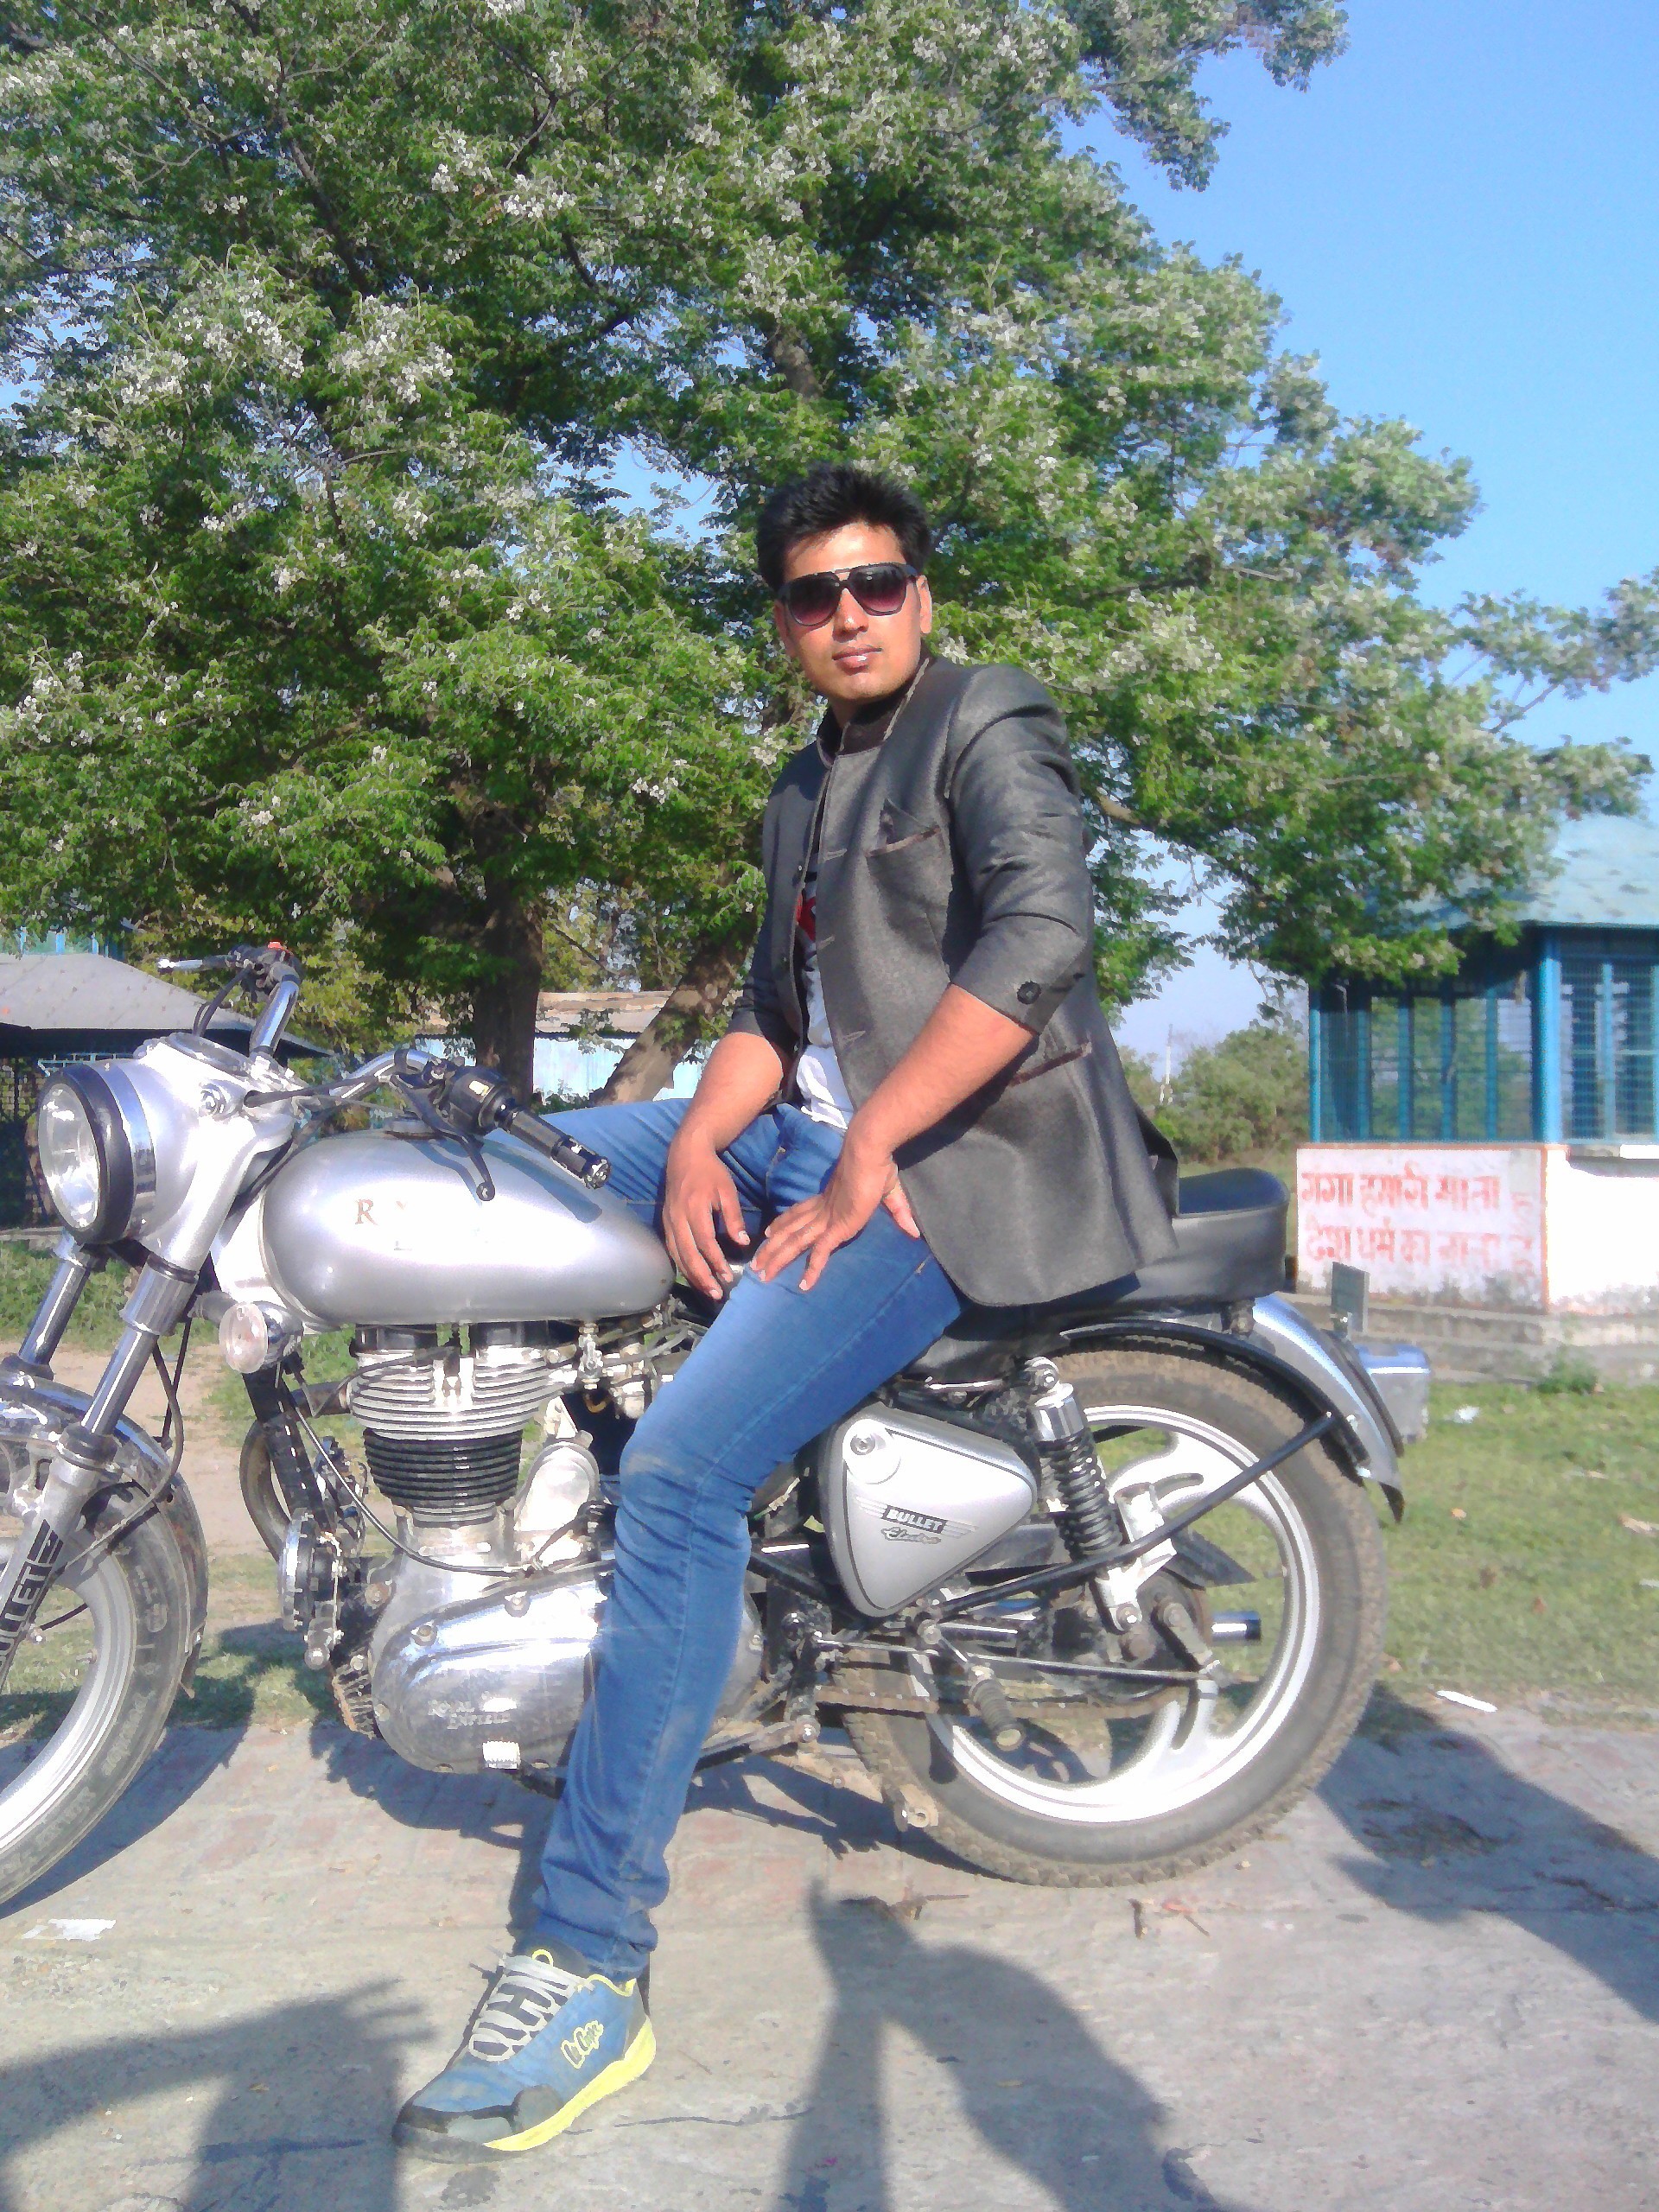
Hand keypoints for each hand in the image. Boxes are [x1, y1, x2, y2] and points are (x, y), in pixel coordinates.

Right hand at [662, 1132, 749, 1299]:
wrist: (685, 1155)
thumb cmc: (711, 1172)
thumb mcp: (727, 1190)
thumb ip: (734, 1217)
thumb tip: (743, 1242)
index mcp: (694, 1208)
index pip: (705, 1242)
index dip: (716, 1261)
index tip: (728, 1276)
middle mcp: (677, 1218)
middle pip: (687, 1254)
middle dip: (702, 1276)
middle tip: (716, 1293)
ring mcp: (668, 1220)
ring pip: (677, 1254)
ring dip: (690, 1274)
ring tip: (705, 1290)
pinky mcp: (665, 1222)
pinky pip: (671, 1248)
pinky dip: (681, 1263)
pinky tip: (691, 1274)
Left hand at [752, 1134, 920, 1292]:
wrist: (869, 1152)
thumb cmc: (877, 1166)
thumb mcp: (890, 1192)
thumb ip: (900, 1213)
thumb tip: (915, 1231)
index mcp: (828, 1200)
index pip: (799, 1213)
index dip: (783, 1223)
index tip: (768, 1233)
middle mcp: (821, 1211)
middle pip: (790, 1231)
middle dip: (771, 1248)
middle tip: (755, 1264)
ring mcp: (827, 1219)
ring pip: (795, 1243)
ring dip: (777, 1259)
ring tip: (761, 1274)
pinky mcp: (837, 1227)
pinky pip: (821, 1252)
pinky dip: (813, 1269)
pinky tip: (804, 1285)